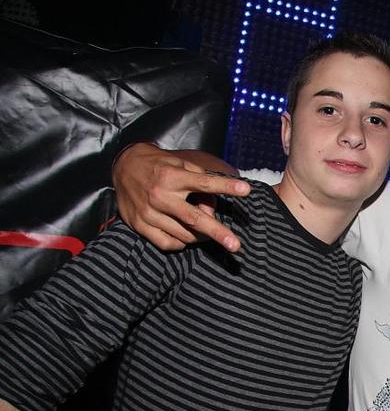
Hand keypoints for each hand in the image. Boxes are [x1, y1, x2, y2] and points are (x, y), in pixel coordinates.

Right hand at [114, 143, 249, 251]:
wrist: (122, 167)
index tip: (246, 190)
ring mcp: (148, 212)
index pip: (204, 183)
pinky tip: (186, 235)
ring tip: (207, 231)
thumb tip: (212, 211)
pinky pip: (168, 243)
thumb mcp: (180, 165)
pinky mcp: (139, 225)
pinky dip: (182, 243)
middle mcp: (160, 195)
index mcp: (172, 177)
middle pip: (194, 219)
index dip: (226, 186)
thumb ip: (200, 183)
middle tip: (235, 245)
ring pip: (184, 234)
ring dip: (201, 236)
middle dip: (217, 232)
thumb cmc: (159, 166)